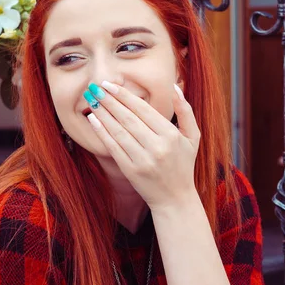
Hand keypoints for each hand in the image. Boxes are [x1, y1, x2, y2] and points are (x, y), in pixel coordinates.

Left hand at [84, 81, 200, 210]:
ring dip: (103, 113)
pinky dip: (102, 132)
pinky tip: (93, 120)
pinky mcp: (130, 170)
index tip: (111, 84)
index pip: (143, 109)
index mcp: (171, 135)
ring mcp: (143, 159)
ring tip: (92, 100)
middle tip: (96, 87)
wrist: (175, 199)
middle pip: (128, 118)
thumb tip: (175, 86)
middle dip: (110, 101)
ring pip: (118, 131)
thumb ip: (185, 111)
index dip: (125, 95)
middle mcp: (157, 146)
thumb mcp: (193, 137)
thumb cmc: (183, 164)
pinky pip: (113, 147)